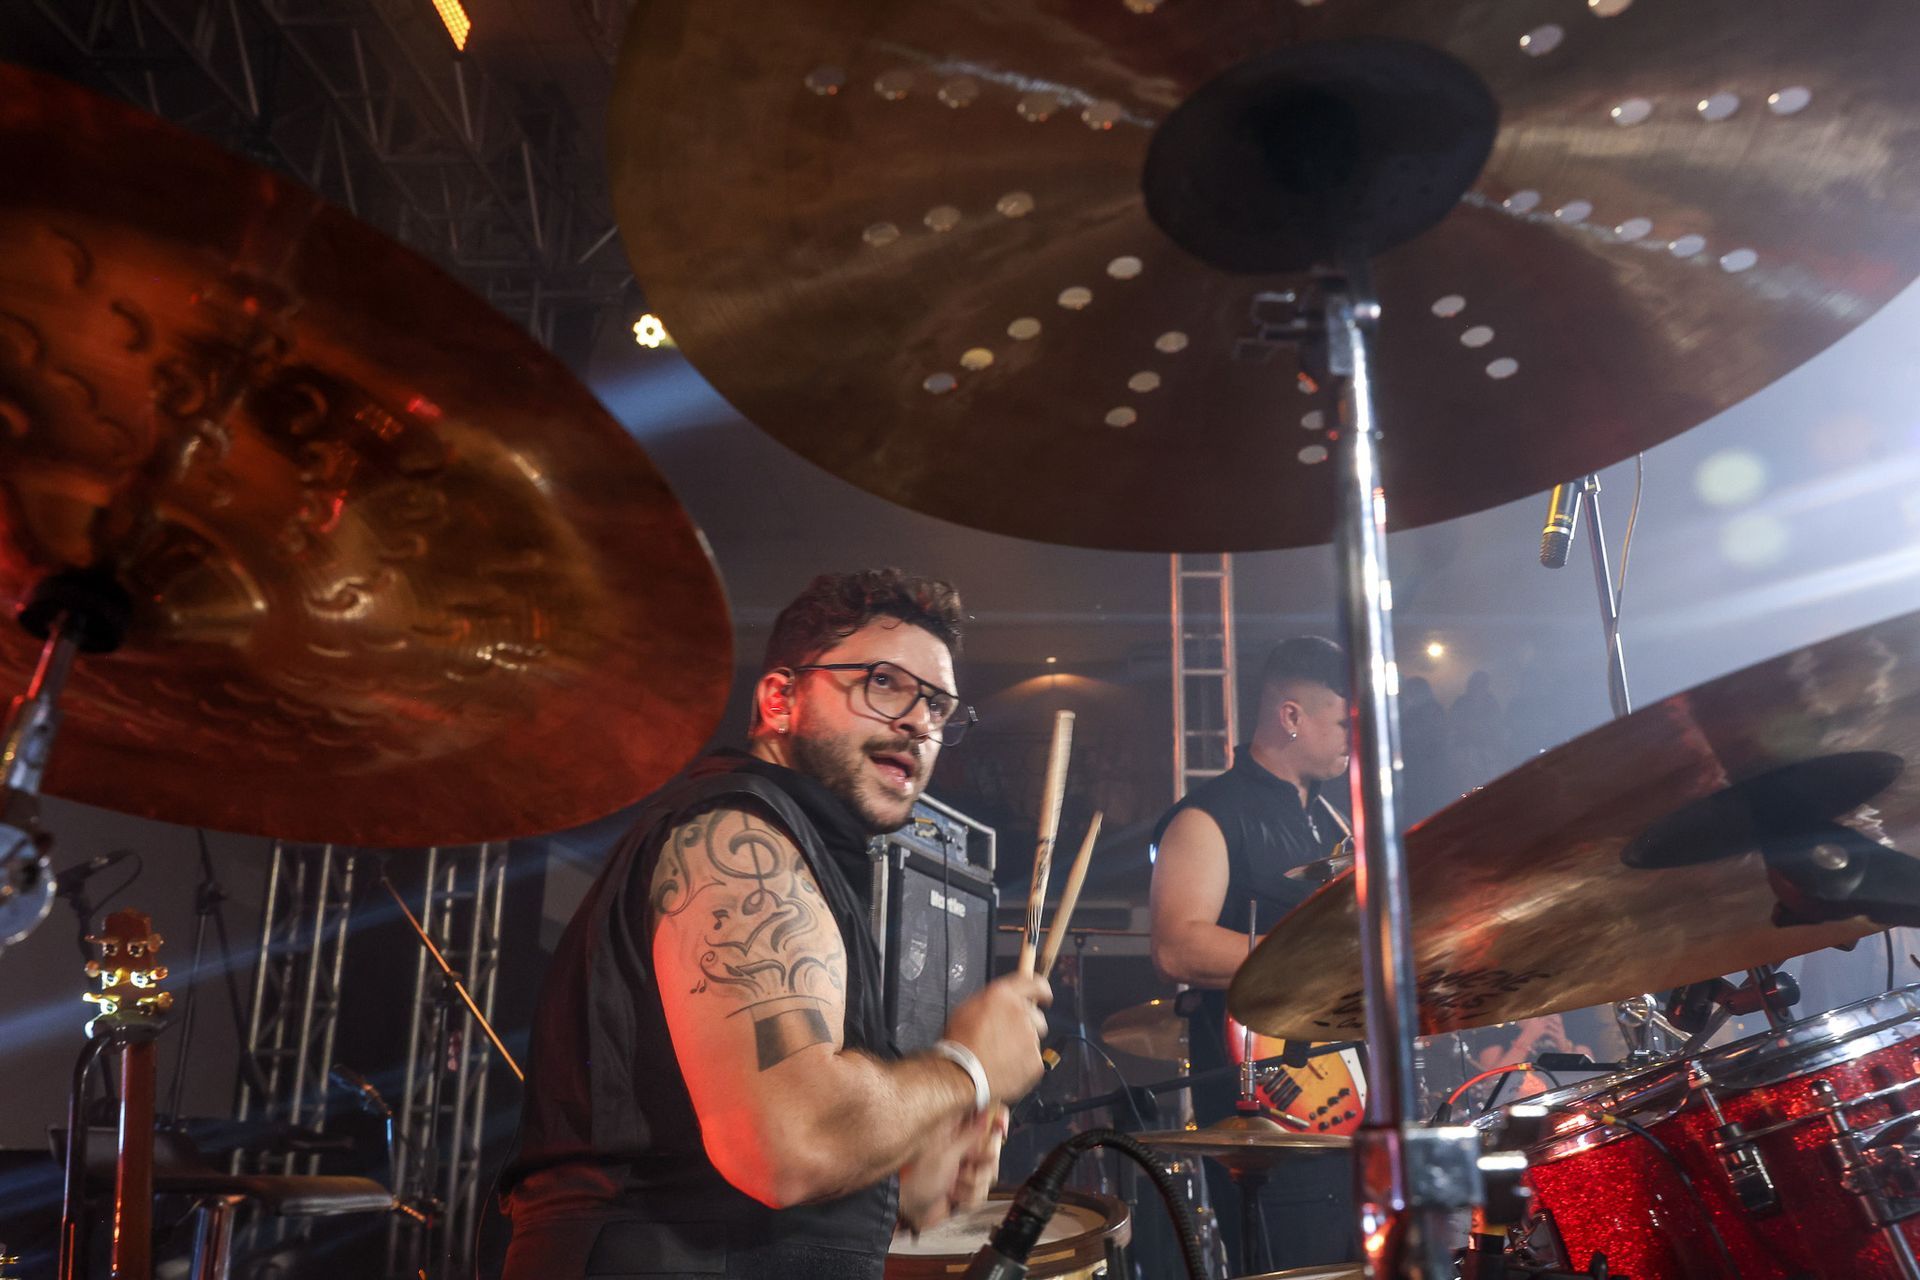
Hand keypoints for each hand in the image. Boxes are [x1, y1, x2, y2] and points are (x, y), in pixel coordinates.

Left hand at [896, 1106, 1005, 1233]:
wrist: (910, 1213)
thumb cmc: (917, 1181)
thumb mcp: (946, 1155)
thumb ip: (970, 1135)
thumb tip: (987, 1115)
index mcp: (954, 1131)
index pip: (983, 1116)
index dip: (996, 1119)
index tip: (1000, 1128)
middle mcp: (961, 1147)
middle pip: (993, 1147)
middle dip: (984, 1161)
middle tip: (969, 1164)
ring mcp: (964, 1168)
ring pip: (990, 1172)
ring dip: (973, 1183)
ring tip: (954, 1185)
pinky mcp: (967, 1188)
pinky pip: (984, 1191)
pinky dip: (969, 1197)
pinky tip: (953, 1196)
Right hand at [942, 973, 1050, 1102]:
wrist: (962, 1073)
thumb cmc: (960, 1043)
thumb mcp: (968, 1008)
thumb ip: (993, 1001)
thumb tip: (1003, 1002)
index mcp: (1003, 995)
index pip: (1035, 984)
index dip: (1042, 991)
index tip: (1045, 997)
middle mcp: (1021, 1012)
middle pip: (1036, 1016)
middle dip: (1027, 1025)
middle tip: (1008, 1037)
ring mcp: (1031, 1036)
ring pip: (1034, 1039)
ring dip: (1023, 1044)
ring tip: (1001, 1054)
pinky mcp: (1035, 1060)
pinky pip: (1034, 1060)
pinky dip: (1023, 1064)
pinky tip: (1005, 1066)